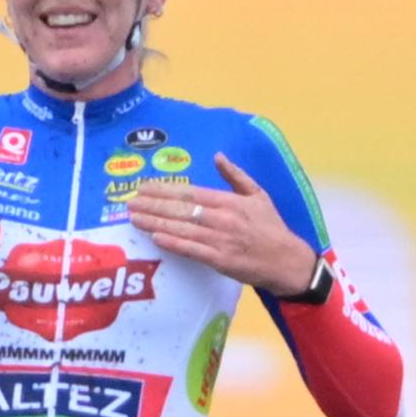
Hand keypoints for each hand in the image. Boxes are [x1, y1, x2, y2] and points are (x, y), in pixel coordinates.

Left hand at [127, 153, 319, 293]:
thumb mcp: (258, 194)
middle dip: (153, 205)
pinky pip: (191, 249)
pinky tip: (155, 236)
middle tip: (130, 201)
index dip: (165, 189)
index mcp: (229, 201)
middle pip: (180, 209)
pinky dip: (172, 243)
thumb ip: (235, 175)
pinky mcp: (220, 260)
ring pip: (181, 228)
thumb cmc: (270, 227)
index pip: (190, 192)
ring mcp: (220, 239)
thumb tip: (218, 156)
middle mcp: (222, 218)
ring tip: (134, 217)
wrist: (285, 260)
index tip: (144, 187)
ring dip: (155, 222)